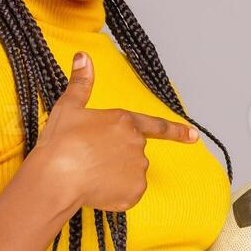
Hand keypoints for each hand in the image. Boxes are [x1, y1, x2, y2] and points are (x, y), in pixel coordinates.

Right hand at [31, 52, 197, 212]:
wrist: (56, 177)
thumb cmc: (60, 142)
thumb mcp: (68, 107)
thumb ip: (81, 83)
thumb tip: (83, 57)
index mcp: (124, 121)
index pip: (156, 125)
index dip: (177, 131)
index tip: (194, 136)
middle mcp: (137, 143)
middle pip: (133, 152)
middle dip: (116, 157)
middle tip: (89, 159)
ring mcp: (138, 169)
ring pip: (130, 173)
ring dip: (115, 175)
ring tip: (89, 173)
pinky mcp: (134, 191)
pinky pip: (127, 193)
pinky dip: (114, 194)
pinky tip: (96, 189)